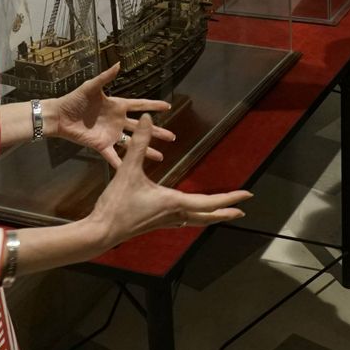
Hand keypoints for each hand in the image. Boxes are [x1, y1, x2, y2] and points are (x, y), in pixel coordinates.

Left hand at [49, 64, 175, 167]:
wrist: (59, 116)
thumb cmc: (74, 99)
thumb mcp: (90, 87)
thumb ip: (105, 77)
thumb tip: (118, 64)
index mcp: (117, 105)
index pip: (140, 105)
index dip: (154, 105)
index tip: (168, 106)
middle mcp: (118, 121)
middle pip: (142, 127)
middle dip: (157, 132)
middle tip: (172, 137)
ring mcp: (111, 134)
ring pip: (133, 143)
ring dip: (147, 150)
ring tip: (161, 157)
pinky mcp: (102, 145)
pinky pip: (114, 156)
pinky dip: (122, 164)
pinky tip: (132, 170)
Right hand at [87, 113, 252, 245]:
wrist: (101, 231)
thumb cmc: (117, 204)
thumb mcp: (128, 171)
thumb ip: (138, 143)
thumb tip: (145, 118)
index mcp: (174, 202)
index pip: (209, 202)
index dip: (230, 198)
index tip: (247, 195)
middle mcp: (174, 214)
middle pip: (207, 215)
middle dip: (225, 212)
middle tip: (242, 210)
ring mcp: (165, 221)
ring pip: (195, 219)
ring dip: (211, 215)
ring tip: (222, 212)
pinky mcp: (156, 223)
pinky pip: (183, 219)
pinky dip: (194, 216)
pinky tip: (188, 212)